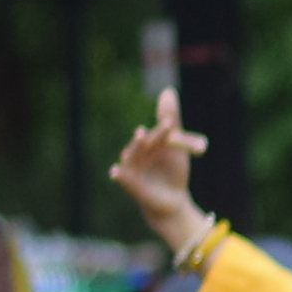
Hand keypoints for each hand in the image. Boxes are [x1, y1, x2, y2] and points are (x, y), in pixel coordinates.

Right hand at [112, 87, 213, 253]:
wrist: (172, 200)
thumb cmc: (172, 171)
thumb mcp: (176, 147)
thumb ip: (172, 121)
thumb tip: (167, 91)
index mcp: (150, 143)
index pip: (158, 134)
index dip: (166, 130)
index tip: (173, 124)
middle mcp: (137, 152)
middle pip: (145, 142)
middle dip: (154, 135)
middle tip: (162, 127)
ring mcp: (132, 168)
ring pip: (132, 155)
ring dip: (137, 146)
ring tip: (141, 135)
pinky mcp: (129, 184)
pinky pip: (122, 178)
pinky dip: (119, 175)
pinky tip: (116, 172)